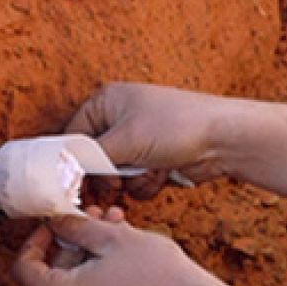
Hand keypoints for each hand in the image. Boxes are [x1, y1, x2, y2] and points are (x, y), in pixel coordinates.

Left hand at [11, 207, 222, 285]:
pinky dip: (102, 273)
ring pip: (78, 284)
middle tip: (94, 214)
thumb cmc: (155, 274)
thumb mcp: (111, 238)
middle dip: (73, 240)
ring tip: (117, 224)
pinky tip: (127, 247)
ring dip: (91, 252)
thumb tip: (54, 220)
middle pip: (53, 275)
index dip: (36, 239)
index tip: (56, 222)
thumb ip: (74, 227)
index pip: (25, 269)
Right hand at [66, 82, 238, 197]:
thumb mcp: (125, 140)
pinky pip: (136, 181)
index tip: (75, 184)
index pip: (73, 135)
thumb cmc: (175, 126)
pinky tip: (165, 172)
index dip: (74, 161)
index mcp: (107, 101)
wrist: (223, 139)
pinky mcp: (154, 159)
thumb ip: (89, 157)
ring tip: (151, 169)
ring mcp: (138, 140)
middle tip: (116, 182)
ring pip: (115, 175)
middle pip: (94, 159)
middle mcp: (119, 119)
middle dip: (109, 174)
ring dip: (132, 180)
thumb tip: (63, 172)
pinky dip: (147, 183)